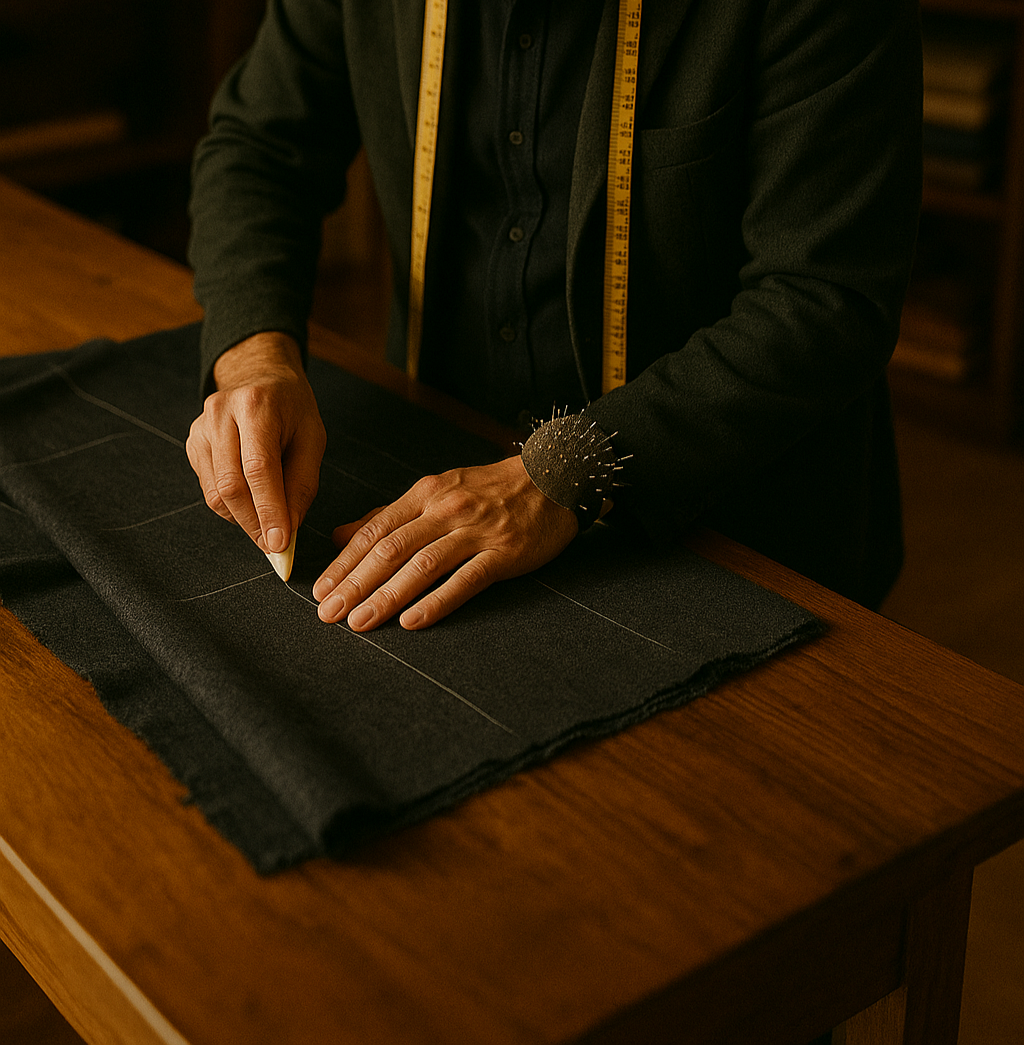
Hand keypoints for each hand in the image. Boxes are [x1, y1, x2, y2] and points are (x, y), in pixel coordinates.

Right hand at [186, 332, 326, 553]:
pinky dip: (231, 506)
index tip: (279, 544)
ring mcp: (200, 428)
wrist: (260, 376)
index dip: (268, 510)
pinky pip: (209, 488)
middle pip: (231, 485)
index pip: (258, 468)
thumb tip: (287, 529)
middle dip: (254, 523)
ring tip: (268, 523)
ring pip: (216, 493)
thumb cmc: (292, 409)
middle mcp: (220, 413)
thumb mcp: (313, 438)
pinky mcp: (192, 443)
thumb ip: (302, 484)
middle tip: (274, 547)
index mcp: (257, 405)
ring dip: (243, 519)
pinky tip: (251, 500)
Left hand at [312, 456, 578, 630]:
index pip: (375, 530)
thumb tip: (341, 535)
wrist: (554, 477)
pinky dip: (436, 601)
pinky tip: (412, 621)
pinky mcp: (503, 552)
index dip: (345, 562)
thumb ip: (389, 515)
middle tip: (327, 613)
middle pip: (390, 549)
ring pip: (422, 566)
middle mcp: (445, 510)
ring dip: (386, 596)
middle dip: (355, 583)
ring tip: (359, 622)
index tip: (320, 589)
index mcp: (425, 494)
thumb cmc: (491, 489)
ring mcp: (476, 531)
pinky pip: (465, 580)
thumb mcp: (437, 491)